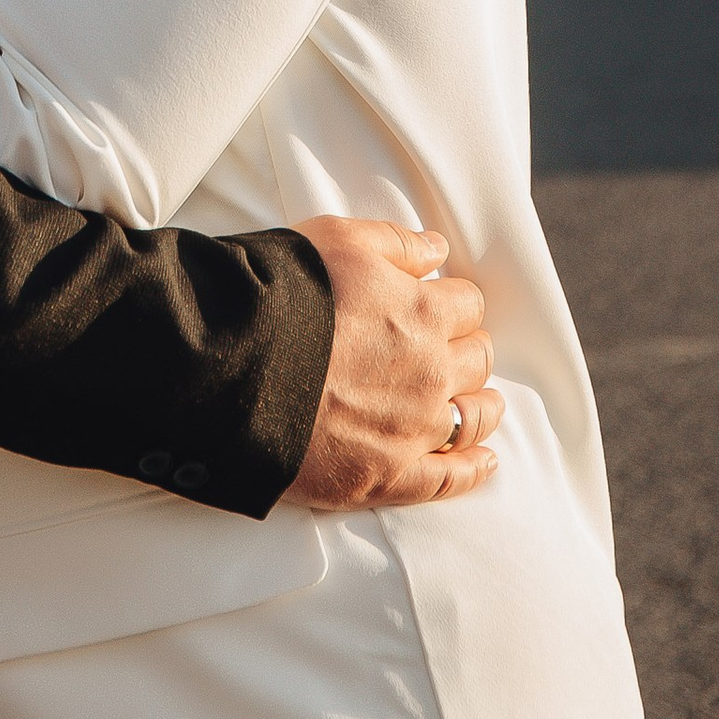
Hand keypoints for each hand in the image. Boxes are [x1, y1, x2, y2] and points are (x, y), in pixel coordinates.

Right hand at [282, 219, 500, 509]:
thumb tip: (437, 250)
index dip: (454, 302)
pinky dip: (473, 470)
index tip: (441, 306)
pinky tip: (485, 461)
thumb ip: (395, 243)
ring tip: (484, 403)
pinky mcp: (388, 476)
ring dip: (481, 406)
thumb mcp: (338, 240)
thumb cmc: (281, 295)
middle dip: (469, 349)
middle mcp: (430, 373)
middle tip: (455, 350)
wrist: (233, 369)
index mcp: (423, 313)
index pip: (468, 304)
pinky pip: (449, 479)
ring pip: (473, 417)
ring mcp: (412, 429)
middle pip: (477, 359)